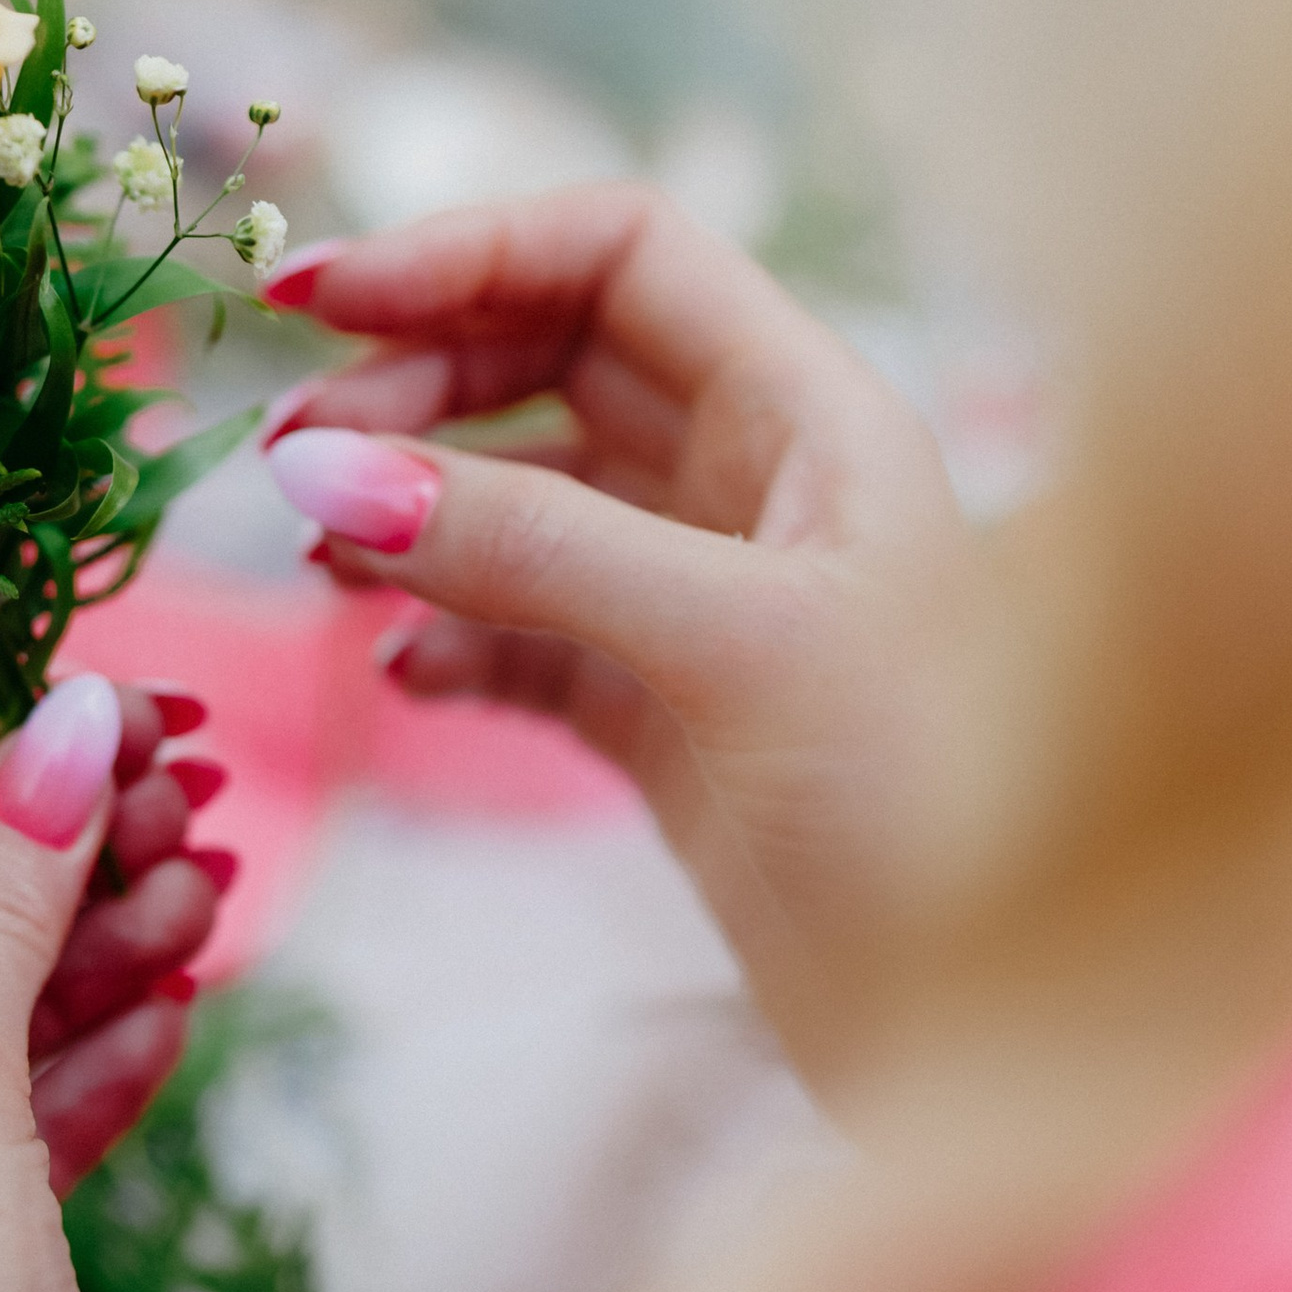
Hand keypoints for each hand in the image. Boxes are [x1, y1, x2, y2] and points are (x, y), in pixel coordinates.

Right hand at [263, 186, 967, 1058]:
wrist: (1002, 1042)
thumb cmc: (940, 810)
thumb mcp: (734, 648)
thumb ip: (530, 548)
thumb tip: (318, 471)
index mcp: (811, 413)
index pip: (618, 252)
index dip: (465, 249)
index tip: (319, 297)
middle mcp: (754, 484)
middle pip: (545, 356)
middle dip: (410, 387)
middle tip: (289, 460)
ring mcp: (700, 601)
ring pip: (515, 496)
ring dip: (404, 510)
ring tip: (317, 564)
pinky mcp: (659, 719)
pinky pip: (514, 634)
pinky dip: (441, 638)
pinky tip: (401, 674)